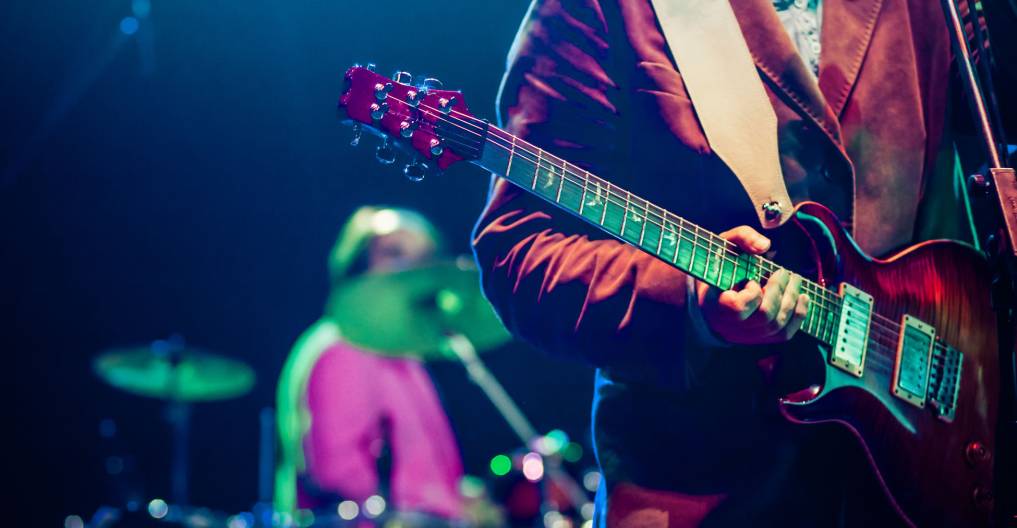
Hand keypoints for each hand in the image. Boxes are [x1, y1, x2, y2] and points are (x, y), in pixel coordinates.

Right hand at [695, 226, 808, 344]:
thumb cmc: (719, 266)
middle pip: (764, 316)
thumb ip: (742, 237)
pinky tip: (802, 297)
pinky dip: (798, 315)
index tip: (751, 279)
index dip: (752, 294)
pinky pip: (784, 334)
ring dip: (791, 299)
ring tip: (795, 280)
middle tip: (782, 272)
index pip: (738, 308)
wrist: (712, 292)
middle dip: (779, 291)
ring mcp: (746, 336)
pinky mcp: (760, 339)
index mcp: (715, 305)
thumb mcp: (724, 245)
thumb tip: (765, 246)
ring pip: (777, 326)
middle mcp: (730, 326)